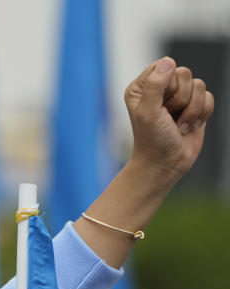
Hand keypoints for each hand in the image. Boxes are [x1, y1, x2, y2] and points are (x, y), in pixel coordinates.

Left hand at [125, 57, 214, 179]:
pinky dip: (202, 114)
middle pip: (184, 73)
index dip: (168, 84)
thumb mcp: (149, 111)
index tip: (160, 103)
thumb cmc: (152, 139)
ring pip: (199, 85)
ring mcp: (178, 97)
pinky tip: (188, 127)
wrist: (166, 163)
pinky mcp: (194, 106)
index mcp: (142, 87)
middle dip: (180, 98)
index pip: (163, 65)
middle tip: (169, 116)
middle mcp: (160, 89)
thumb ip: (156, 85)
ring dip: (191, 109)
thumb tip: (168, 61)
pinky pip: (209, 97)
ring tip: (178, 125)